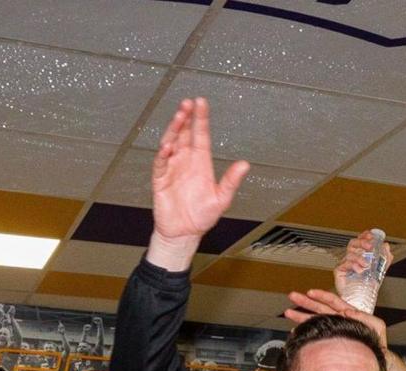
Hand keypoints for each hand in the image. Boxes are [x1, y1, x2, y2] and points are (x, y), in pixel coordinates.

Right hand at [146, 98, 246, 267]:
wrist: (184, 233)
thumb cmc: (202, 216)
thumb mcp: (222, 199)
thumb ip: (231, 181)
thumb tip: (245, 165)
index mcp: (201, 162)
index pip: (200, 135)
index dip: (200, 119)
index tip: (201, 103)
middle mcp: (186, 161)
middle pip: (184, 134)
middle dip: (185, 118)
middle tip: (187, 104)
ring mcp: (172, 168)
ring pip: (171, 143)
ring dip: (174, 130)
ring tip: (178, 117)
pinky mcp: (161, 179)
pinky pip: (161, 163)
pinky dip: (163, 154)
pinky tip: (167, 146)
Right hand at [283, 289, 389, 346]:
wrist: (374, 359)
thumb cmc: (377, 342)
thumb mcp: (377, 326)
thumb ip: (365, 318)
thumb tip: (348, 312)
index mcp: (349, 314)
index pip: (333, 302)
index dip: (321, 296)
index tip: (310, 292)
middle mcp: (339, 320)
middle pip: (319, 308)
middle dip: (305, 302)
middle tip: (293, 296)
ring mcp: (333, 329)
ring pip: (314, 319)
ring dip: (301, 315)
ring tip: (288, 312)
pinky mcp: (330, 339)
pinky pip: (315, 333)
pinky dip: (305, 331)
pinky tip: (296, 331)